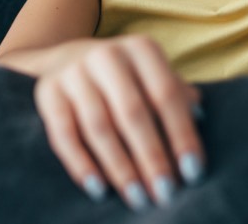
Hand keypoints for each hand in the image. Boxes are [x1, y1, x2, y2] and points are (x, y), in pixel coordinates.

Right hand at [33, 35, 204, 210]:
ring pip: (99, 127)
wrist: (66, 58)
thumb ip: (176, 95)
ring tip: (137, 197)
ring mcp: (73, 72)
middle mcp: (106, 55)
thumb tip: (201, 119)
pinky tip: (98, 189)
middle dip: (152, 157)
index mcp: (140, 49)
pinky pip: (63, 134)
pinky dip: (81, 164)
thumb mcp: (151, 76)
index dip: (181, 134)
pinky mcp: (47, 92)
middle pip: (133, 113)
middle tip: (164, 193)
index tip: (193, 172)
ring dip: (120, 167)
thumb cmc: (125, 77)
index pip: (166, 94)